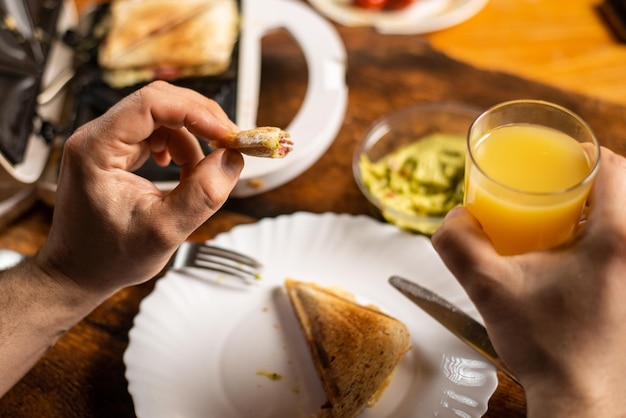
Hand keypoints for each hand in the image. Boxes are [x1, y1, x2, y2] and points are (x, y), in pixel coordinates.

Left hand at [0, 82, 243, 396]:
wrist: (79, 271)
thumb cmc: (109, 257)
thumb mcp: (165, 231)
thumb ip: (203, 194)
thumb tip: (233, 159)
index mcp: (97, 149)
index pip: (150, 105)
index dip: (195, 113)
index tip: (227, 135)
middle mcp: (97, 137)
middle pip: (158, 102)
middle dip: (200, 119)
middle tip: (231, 143)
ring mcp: (106, 142)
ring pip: (162, 117)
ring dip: (193, 137)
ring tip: (204, 171)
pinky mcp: (116, 152)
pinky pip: (157, 133)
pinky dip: (182, 147)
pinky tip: (185, 171)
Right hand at [432, 147, 625, 416]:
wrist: (579, 395)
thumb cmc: (548, 346)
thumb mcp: (489, 288)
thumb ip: (459, 246)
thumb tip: (451, 218)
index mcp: (615, 239)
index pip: (615, 167)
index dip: (582, 152)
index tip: (555, 156)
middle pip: (622, 189)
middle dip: (586, 179)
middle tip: (549, 184)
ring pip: (621, 217)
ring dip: (594, 206)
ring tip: (556, 215)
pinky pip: (620, 243)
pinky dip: (600, 234)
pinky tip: (567, 251)